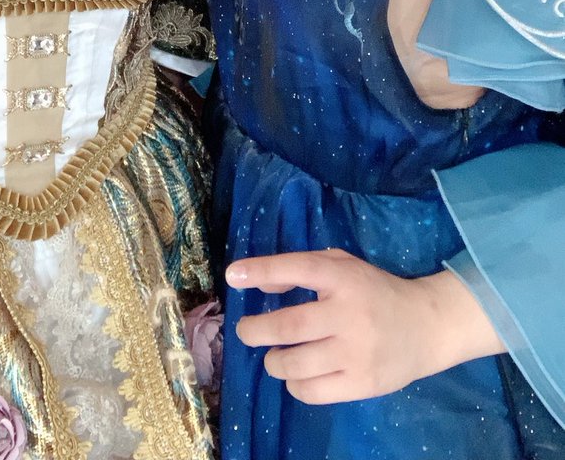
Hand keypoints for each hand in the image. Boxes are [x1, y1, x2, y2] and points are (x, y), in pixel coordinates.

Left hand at [226, 249, 504, 404]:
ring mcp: (356, 352)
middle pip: (289, 325)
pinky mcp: (362, 384)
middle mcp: (349, 314)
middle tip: (246, 330)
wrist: (426, 327)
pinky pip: (312, 391)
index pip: (298, 268)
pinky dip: (295, 385)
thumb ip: (304, 269)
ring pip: (295, 364)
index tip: (233, 275)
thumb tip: (260, 284)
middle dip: (256, 329)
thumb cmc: (375, 292)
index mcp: (345, 278)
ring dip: (274, 361)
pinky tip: (297, 376)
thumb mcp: (345, 268)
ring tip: (274, 356)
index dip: (262, 271)